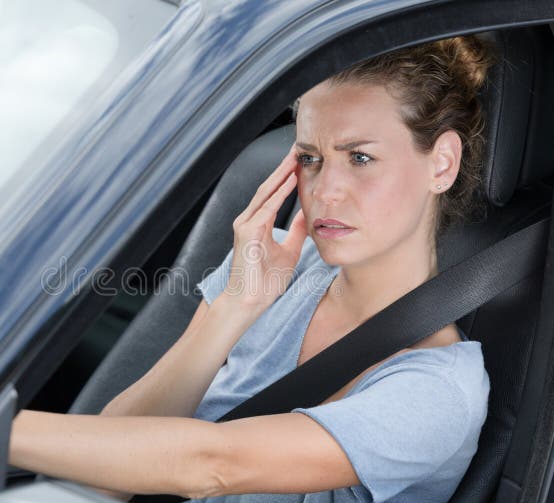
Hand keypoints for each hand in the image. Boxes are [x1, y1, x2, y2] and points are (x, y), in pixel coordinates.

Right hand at [222, 146, 308, 310]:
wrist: (248, 302)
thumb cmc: (264, 282)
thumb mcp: (289, 251)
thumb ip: (296, 231)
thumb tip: (308, 215)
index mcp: (256, 224)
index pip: (272, 193)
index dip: (286, 176)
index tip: (301, 160)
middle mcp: (248, 220)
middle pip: (268, 187)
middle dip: (283, 167)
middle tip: (299, 148)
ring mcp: (245, 225)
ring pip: (265, 193)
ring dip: (281, 174)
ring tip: (296, 157)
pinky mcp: (247, 233)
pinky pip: (265, 209)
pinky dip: (278, 194)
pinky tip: (290, 181)